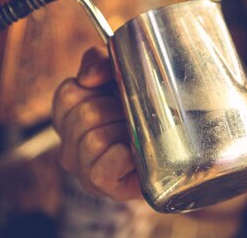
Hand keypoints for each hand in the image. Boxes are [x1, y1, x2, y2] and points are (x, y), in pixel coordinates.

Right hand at [51, 47, 140, 200]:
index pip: (67, 94)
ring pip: (93, 140)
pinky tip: (134, 154)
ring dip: (124, 133)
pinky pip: (101, 169)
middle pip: (85, 115)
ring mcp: (82, 168)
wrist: (179, 142)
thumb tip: (89, 77)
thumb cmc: (144, 105)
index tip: (117, 90)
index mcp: (69, 115)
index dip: (96, 88)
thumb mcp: (120, 71)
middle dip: (118, 110)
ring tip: (137, 135)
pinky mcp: (101, 186)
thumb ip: (100, 60)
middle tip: (134, 116)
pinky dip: (121, 159)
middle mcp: (69, 144)